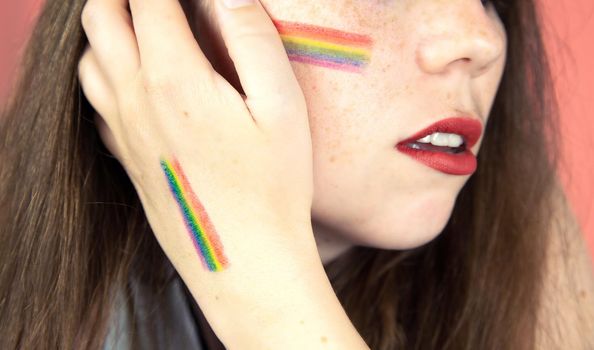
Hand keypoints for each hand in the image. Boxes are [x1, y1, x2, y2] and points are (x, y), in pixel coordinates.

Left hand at [77, 1, 370, 347]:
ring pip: (89, 57)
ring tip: (141, 23)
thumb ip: (252, 38)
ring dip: (107, 27)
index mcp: (175, 78)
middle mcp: (136, 100)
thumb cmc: (274, 186)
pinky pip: (94, 101)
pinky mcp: (126, 158)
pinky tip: (133, 79)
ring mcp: (124, 132)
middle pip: (100, 16)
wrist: (246, 259)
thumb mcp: (281, 107)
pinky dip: (104, 72)